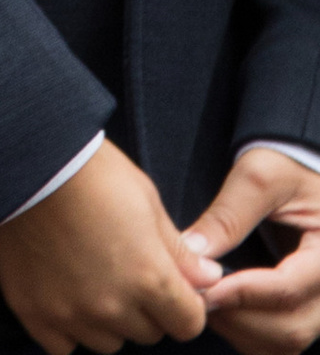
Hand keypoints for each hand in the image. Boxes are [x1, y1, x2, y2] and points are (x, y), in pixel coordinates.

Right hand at [0, 140, 211, 354]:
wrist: (20, 157)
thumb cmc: (89, 169)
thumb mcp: (145, 198)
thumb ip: (179, 250)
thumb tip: (208, 279)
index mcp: (149, 278)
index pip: (189, 324)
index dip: (184, 304)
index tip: (170, 286)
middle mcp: (113, 306)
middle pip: (148, 333)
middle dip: (144, 308)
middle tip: (121, 268)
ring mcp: (71, 314)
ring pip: (108, 342)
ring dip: (107, 320)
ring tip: (88, 275)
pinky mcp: (35, 314)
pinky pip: (65, 346)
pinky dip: (68, 327)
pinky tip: (63, 292)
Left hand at [187, 148, 319, 354]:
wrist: (302, 170)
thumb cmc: (288, 163)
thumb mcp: (260, 174)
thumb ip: (229, 214)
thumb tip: (191, 252)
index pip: (290, 288)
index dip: (245, 293)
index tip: (206, 287)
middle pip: (291, 326)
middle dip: (239, 316)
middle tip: (198, 295)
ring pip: (287, 341)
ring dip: (243, 330)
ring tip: (207, 299)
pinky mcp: (307, 308)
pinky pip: (283, 340)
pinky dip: (252, 334)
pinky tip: (224, 308)